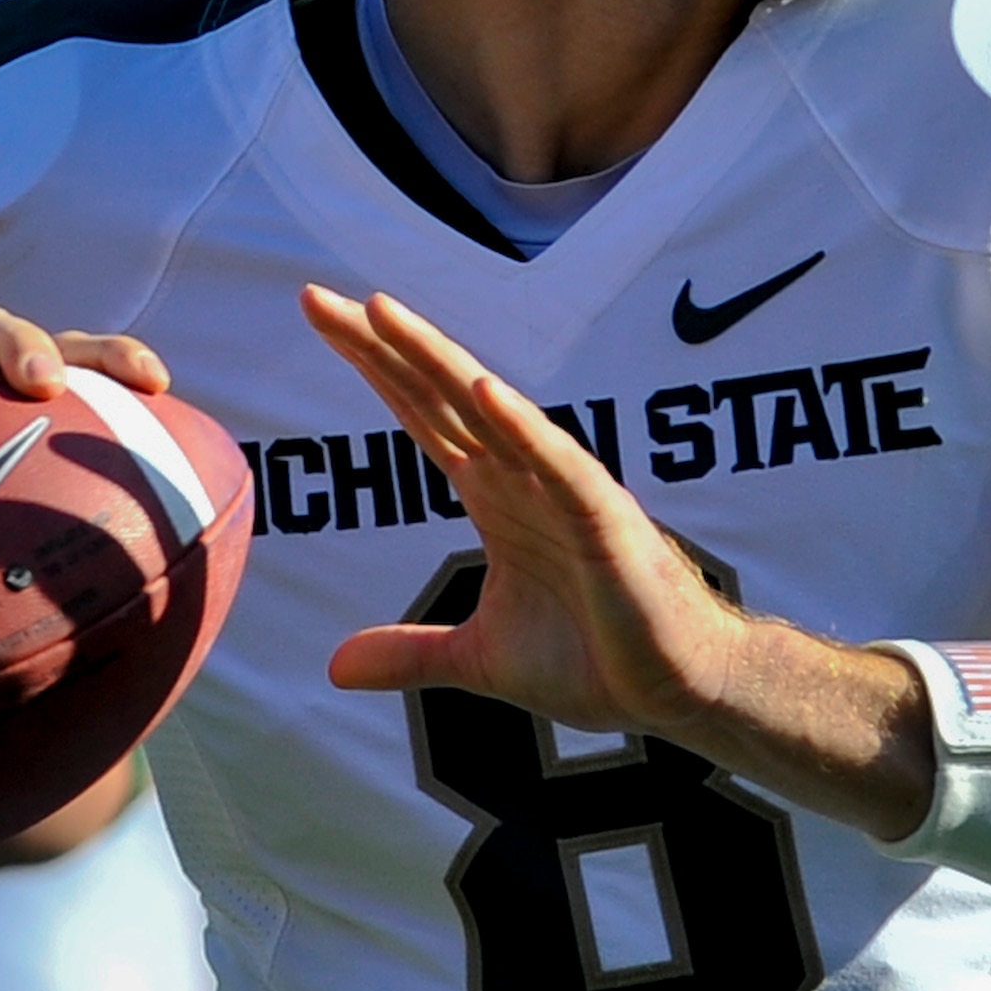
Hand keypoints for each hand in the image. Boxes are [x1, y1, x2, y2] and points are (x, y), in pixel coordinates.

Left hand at [303, 286, 747, 735]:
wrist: (675, 692)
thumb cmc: (593, 660)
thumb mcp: (479, 658)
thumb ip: (410, 653)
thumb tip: (336, 667)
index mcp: (493, 493)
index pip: (420, 411)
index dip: (371, 363)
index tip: (319, 313)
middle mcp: (522, 475)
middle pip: (439, 393)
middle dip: (379, 345)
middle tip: (315, 298)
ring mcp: (563, 490)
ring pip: (491, 410)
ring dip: (437, 360)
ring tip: (382, 312)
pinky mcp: (605, 522)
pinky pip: (560, 467)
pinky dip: (525, 428)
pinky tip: (486, 391)